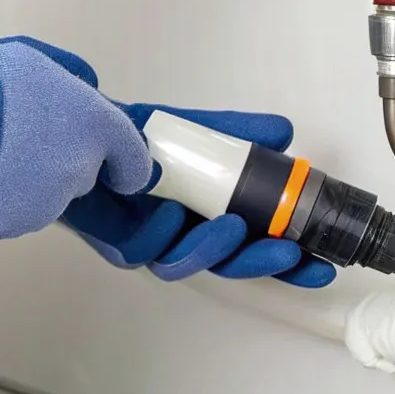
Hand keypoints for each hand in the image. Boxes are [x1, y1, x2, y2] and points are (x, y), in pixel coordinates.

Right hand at [0, 36, 149, 239]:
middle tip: (28, 134)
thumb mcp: (37, 57)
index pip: (135, 161)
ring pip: (49, 194)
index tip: (118, 166)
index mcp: (96, 127)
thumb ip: (72, 79)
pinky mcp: (15, 223)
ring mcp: (48, 202)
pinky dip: (4, 195)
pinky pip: (17, 210)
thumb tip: (86, 90)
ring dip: (32, 178)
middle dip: (63, 158)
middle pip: (83, 173)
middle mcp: (80, 170)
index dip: (125, 162)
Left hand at [56, 105, 335, 287]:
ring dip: (212, 249)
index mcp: (205, 213)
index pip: (252, 246)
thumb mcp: (191, 128)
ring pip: (184, 263)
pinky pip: (140, 249)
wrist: (74, 129)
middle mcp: (180, 233)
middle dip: (259, 264)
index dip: (286, 261)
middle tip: (286, 252)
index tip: (320, 266)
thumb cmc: (130, 136)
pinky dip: (159, 233)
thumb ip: (235, 132)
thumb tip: (283, 132)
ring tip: (232, 227)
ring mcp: (148, 240)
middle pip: (225, 265)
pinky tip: (169, 213)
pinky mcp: (113, 239)